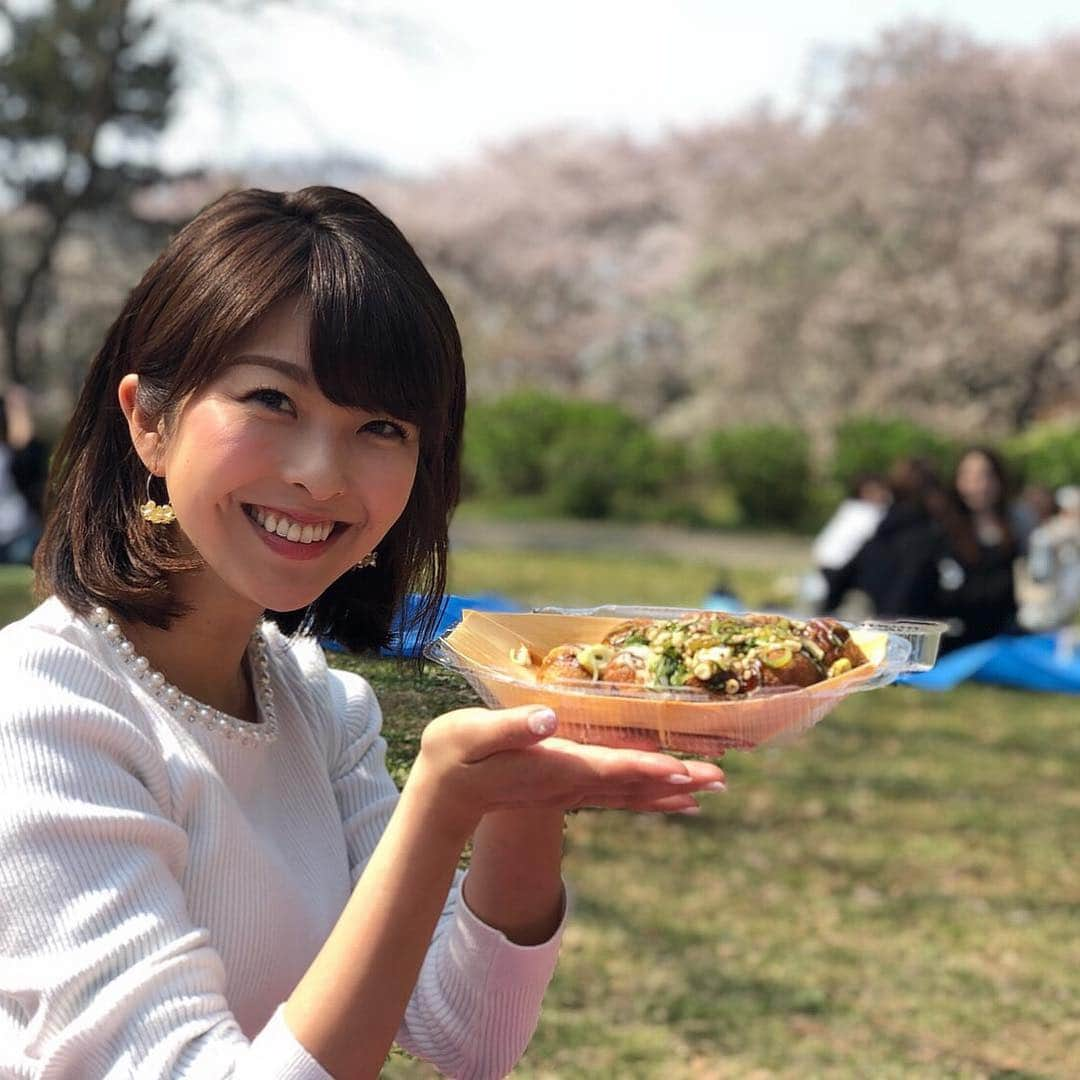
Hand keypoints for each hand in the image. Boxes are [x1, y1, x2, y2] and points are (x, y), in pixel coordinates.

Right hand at [406, 704, 726, 838]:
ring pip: (632, 795)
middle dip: (678, 783)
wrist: (444, 793)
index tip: (684, 769)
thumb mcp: (474, 734)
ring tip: (711, 790)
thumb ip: (511, 726)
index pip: (609, 768)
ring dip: (673, 792)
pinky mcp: (569, 788)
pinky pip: (620, 797)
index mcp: (553, 766)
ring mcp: (571, 790)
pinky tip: (675, 800)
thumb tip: (547, 719)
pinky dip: (651, 797)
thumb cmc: (456, 754)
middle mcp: (570, 784)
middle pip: (633, 786)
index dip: (648, 768)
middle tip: (722, 781)